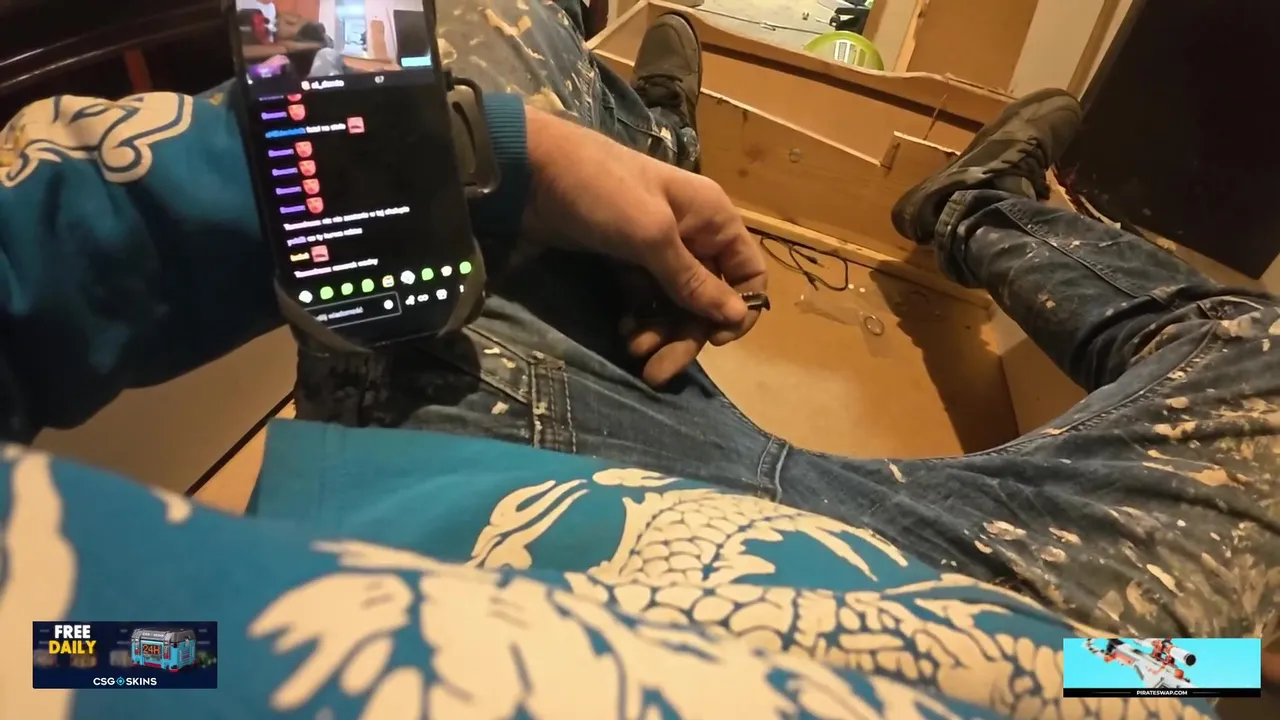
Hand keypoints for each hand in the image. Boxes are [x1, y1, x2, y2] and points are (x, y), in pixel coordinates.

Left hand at [523, 106, 766, 385]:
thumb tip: (736, 315)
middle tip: (658, 371)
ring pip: (674, 303)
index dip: (738, 309)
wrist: (531, 171)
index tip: (715, 339)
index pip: (748, 272)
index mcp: (712, 218)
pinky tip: (625, 332)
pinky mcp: (623, 260)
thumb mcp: (652, 236)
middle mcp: (692, 234)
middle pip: (707, 298)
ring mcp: (656, 248)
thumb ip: (692, 280)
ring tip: (633, 350)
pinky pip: (645, 298)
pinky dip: (640, 319)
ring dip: (661, 332)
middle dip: (686, 335)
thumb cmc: (601, 192)